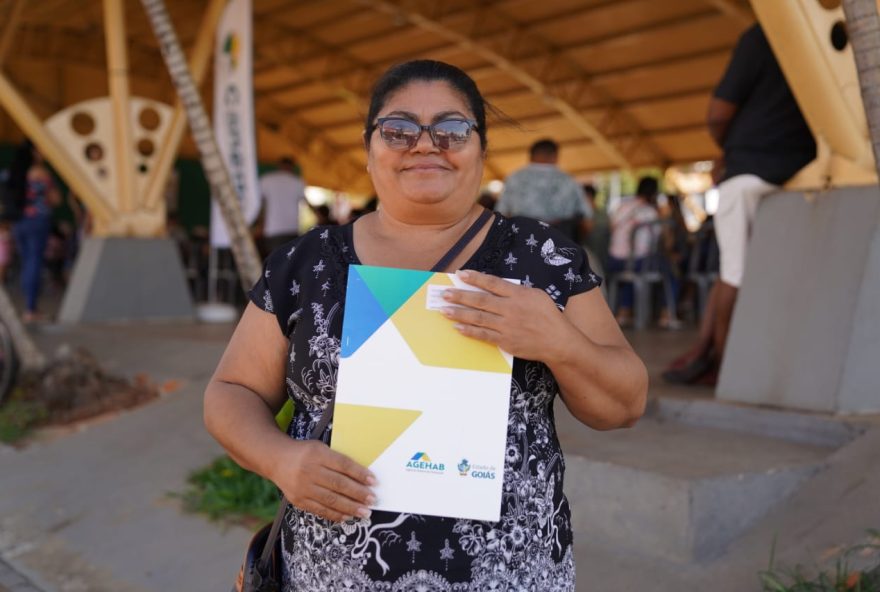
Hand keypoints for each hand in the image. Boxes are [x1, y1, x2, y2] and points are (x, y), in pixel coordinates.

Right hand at [272, 439, 376, 522]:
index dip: (360, 473)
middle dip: (358, 494)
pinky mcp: (298, 500)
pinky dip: (335, 514)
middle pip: (338, 484)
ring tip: (364, 512)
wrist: (277, 460)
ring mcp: (303, 487)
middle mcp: (309, 471)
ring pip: (331, 499)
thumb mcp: (321, 448)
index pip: (343, 464)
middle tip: (372, 500)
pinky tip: (347, 516)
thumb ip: (338, 461)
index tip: (374, 482)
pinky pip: (320, 509)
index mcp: (318, 454)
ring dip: (350, 507)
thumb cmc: (305, 453)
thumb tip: (362, 477)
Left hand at [441, 269, 574, 361]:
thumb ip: (516, 290)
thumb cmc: (548, 316)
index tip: (460, 274)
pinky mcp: (505, 341)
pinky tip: (457, 327)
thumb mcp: (536, 295)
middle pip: (480, 300)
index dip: (475, 278)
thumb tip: (497, 286)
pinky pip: (483, 335)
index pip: (492, 283)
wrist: (557, 341)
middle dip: (460, 296)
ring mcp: (506, 326)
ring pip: (478, 318)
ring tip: (444, 310)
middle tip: (445, 294)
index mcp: (518, 295)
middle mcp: (510, 309)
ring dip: (459, 313)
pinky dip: (469, 331)